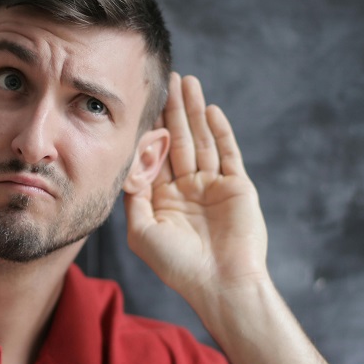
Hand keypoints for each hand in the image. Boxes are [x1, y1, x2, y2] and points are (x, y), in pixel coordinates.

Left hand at [124, 73, 269, 302]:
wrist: (221, 284)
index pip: (155, 155)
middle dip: (173, 110)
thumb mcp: (142, 232)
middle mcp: (188, 189)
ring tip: (188, 82)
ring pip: (203, 140)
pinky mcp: (238, 187)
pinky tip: (210, 110)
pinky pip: (228, 153)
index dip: (150, 128)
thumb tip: (125, 164)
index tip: (141, 101)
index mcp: (164, 199)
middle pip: (180, 140)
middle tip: (168, 78)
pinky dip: (220, 131)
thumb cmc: (178, 265)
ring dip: (195, 111)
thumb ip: (133, 197)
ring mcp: (214, 187)